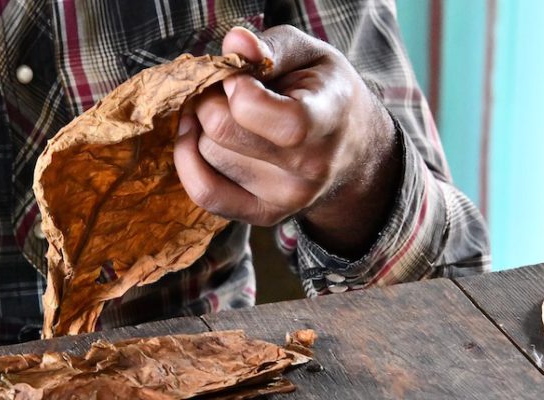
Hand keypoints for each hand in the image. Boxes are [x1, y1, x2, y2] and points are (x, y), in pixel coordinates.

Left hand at [174, 25, 401, 257]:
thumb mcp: (312, 55)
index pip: (254, 110)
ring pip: (207, 155)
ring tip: (226, 114)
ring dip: (202, 128)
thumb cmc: (327, 94)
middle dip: (208, 100)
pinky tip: (197, 138)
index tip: (240, 76)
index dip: (233, 85)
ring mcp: (285, 198)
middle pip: (220, 131)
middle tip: (222, 90)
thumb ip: (272, 46)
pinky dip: (189, 160)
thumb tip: (234, 43)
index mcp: (325, 120)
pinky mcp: (263, 215)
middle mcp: (307, 168)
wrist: (354, 150)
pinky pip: (204, 192)